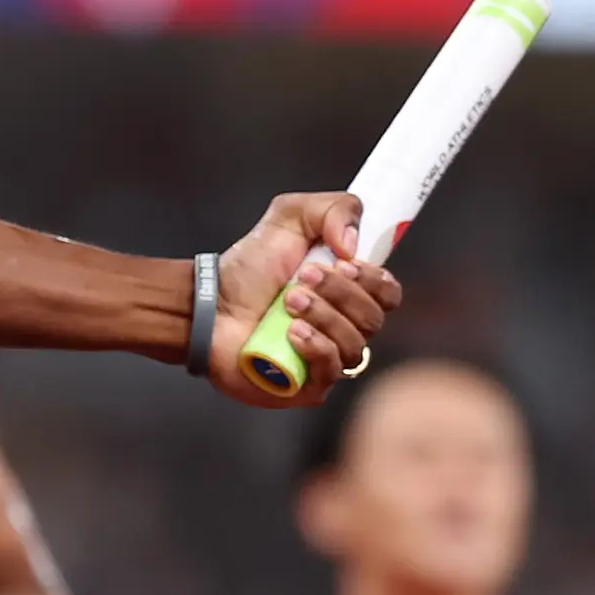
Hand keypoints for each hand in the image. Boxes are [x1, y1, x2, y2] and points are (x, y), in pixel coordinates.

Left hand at [208, 192, 402, 406]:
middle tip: (301, 278)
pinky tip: (292, 332)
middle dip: (340, 293)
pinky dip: (317, 346)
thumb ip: (334, 209)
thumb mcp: (289, 216)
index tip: (342, 262)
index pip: (389, 293)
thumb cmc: (248, 269)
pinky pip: (332, 370)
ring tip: (288, 301)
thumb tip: (354, 244)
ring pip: (355, 343)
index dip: (374, 279)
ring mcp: (327, 360)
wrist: (206, 305)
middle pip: (374, 317)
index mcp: (349, 294)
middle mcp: (344, 328)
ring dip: (323, 315)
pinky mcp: (307, 386)